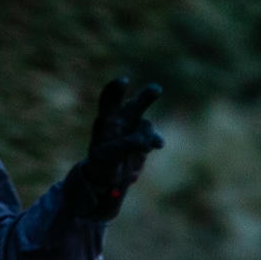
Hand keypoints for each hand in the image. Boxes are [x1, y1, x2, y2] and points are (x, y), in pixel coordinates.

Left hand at [75, 77, 162, 219]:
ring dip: (145, 136)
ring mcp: (135, 129)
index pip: (109, 100)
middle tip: (156, 90)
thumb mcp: (106, 155)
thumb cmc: (102, 162)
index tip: (124, 82)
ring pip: (146, 126)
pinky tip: (158, 145)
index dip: (116, 89)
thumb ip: (123, 145)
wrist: (109, 177)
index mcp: (107, 120)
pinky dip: (156, 141)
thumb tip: (143, 140)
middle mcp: (122, 120)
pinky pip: (153, 139)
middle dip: (146, 96)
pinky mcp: (145, 141)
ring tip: (139, 148)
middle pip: (135, 105)